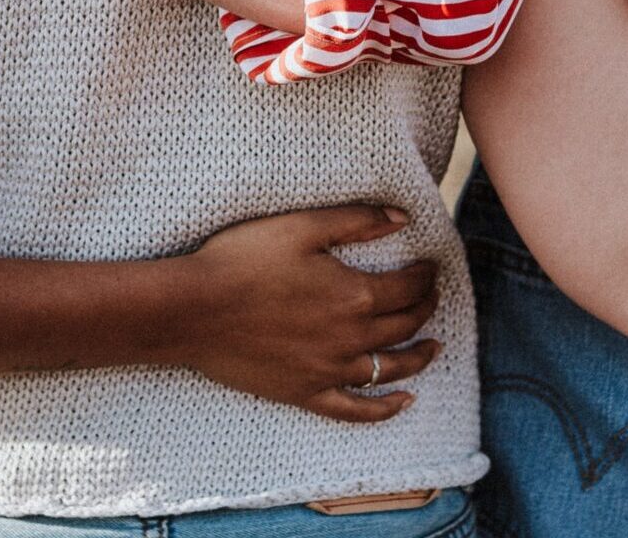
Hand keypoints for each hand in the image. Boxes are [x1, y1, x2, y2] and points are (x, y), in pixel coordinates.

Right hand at [172, 205, 442, 423]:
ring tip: (435, 346)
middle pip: (404, 325)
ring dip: (419, 356)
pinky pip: (355, 410)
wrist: (192, 310)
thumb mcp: (301, 227)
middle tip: (431, 295)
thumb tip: (402, 217)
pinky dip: (385, 408)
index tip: (431, 266)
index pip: (407, 287)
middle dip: (425, 308)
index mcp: (354, 294)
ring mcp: (329, 370)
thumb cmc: (241, 260)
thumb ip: (356, 221)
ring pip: (390, 368)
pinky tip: (403, 401)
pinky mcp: (305, 393)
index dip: (425, 275)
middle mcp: (350, 337)